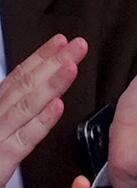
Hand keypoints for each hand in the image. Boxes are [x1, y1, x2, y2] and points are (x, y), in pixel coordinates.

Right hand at [0, 34, 87, 187]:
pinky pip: (21, 141)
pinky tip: (57, 106)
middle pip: (23, 87)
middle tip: (78, 44)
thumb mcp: (0, 143)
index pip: (18, 82)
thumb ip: (14, 123)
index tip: (60, 44)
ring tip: (71, 64)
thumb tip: (39, 103)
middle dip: (51, 62)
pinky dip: (39, 122)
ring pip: (23, 106)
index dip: (40, 61)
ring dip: (49, 84)